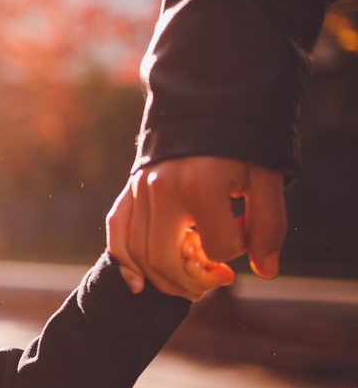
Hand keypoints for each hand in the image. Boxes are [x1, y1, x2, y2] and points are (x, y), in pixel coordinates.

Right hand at [106, 156, 286, 300]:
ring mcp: (139, 189)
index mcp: (199, 185)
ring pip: (139, 253)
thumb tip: (266, 271)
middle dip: (192, 281)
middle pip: (164, 260)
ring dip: (162, 279)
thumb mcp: (266, 180)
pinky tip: (137, 284)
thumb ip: (269, 226)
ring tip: (189, 283)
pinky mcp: (129, 189)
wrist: (210, 103)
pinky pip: (118, 232)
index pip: (217, 248)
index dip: (238, 252)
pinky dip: (124, 261)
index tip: (249, 234)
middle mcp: (161, 189)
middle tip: (217, 280)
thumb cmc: (243, 143)